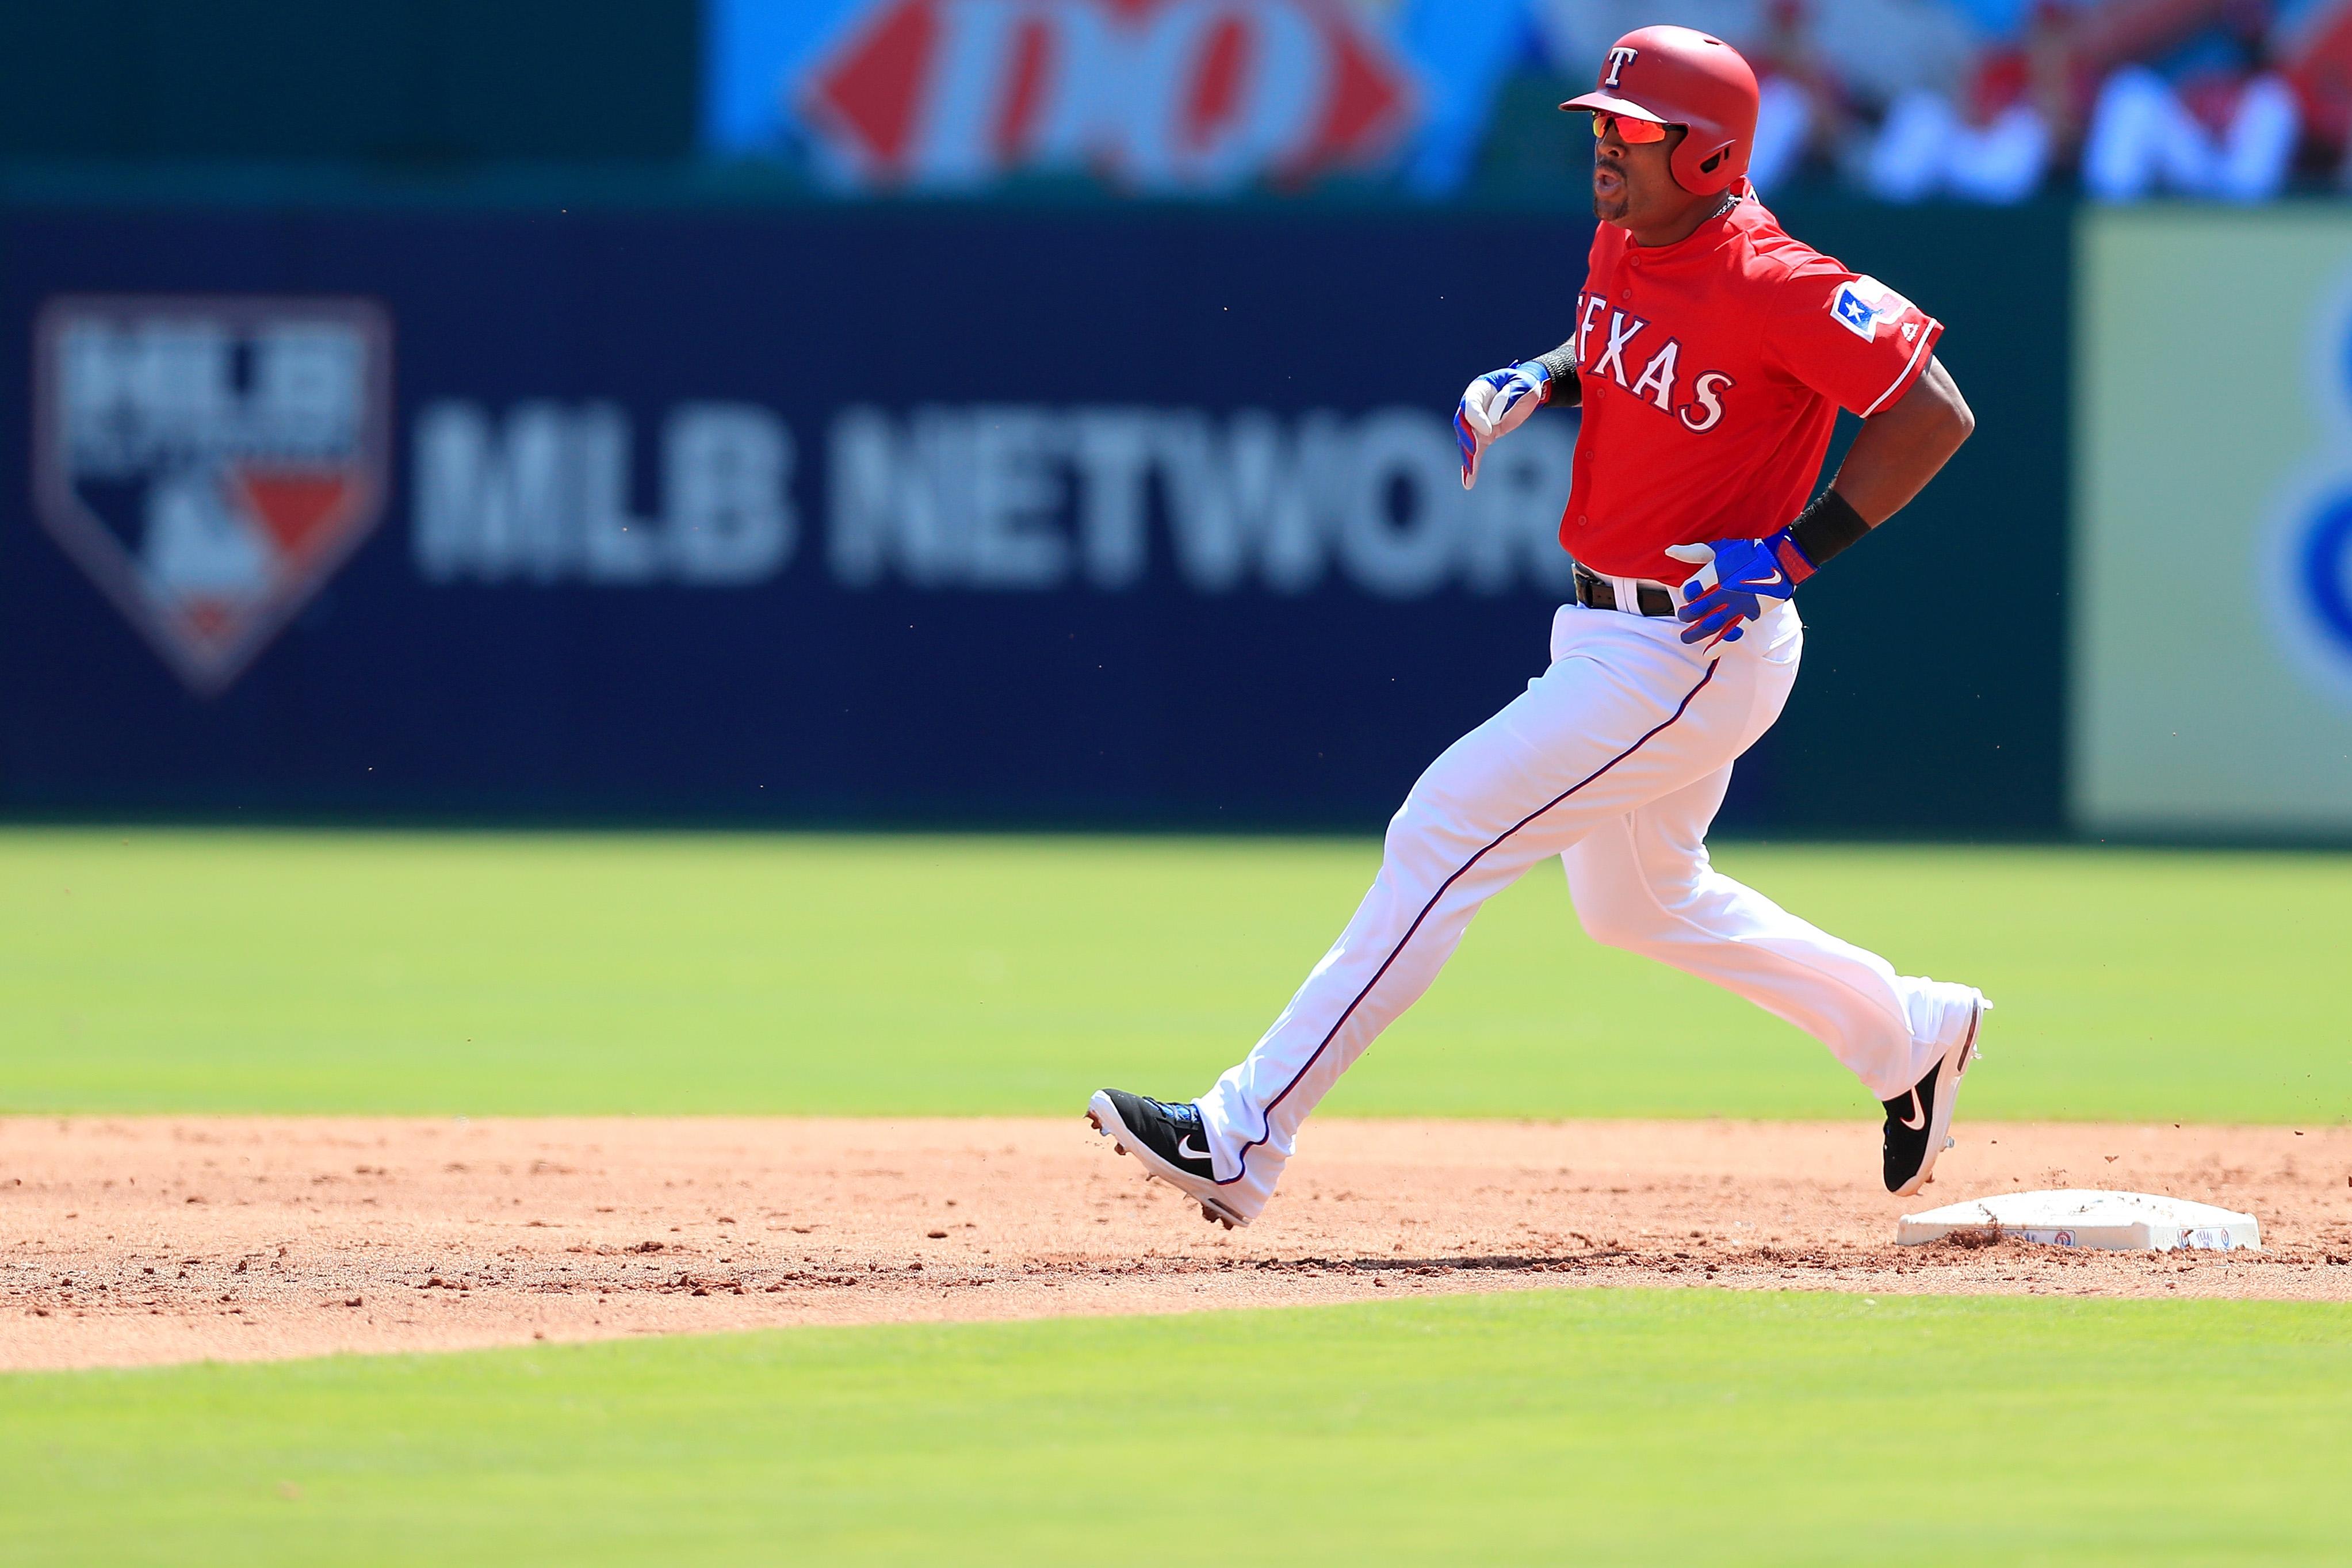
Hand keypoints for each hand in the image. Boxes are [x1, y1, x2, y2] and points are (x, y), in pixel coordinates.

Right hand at [1455, 361, 1548, 489]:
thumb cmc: (1524, 384)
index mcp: (1479, 389)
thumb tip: (1497, 414)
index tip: (1488, 430)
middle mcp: (1472, 407)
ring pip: (1467, 442)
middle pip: (1463, 424)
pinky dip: (1472, 468)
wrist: (1527, 391)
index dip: (1477, 417)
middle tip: (1473, 451)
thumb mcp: (1523, 383)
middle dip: (1467, 439)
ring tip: (1470, 472)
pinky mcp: (1483, 437)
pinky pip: (1475, 453)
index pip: (1471, 404)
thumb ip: (1511, 394)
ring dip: (1468, 457)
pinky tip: (1469, 482)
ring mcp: (1476, 424)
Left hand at [1665, 531, 1811, 645]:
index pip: (1691, 589)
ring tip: (1685, 638)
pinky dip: (1720, 645)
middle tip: (1683, 616)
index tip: (1687, 595)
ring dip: (1696, 633)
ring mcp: (1740, 605)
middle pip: (1698, 609)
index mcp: (1718, 571)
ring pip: (1712, 623)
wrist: (1781, 560)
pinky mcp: (1751, 615)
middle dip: (1686, 615)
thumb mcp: (1720, 548)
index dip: (1686, 594)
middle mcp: (1727, 590)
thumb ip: (1694, 553)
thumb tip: (1669, 551)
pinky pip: (1734, 633)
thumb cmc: (1748, 553)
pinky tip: (1708, 653)